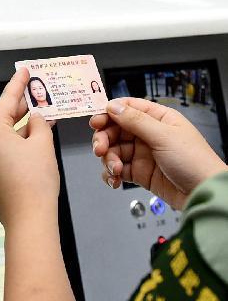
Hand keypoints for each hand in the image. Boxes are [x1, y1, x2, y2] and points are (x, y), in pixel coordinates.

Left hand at [0, 67, 58, 227]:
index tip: (23, 71)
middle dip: (21, 108)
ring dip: (19, 129)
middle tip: (36, 95)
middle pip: (1, 119)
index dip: (17, 84)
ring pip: (1, 137)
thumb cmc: (35, 181)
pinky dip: (14, 145)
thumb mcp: (42, 144)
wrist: (28, 218)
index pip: (6, 101)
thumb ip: (38, 124)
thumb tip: (35, 118)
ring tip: (40, 119)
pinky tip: (31, 142)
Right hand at [90, 98, 227, 208]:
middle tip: (100, 149)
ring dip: (108, 159)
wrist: (204, 194)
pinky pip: (117, 169)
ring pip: (113, 151)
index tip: (96, 121)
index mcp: (158, 119)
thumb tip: (113, 106)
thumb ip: (135, 121)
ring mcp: (143, 154)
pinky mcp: (139, 172)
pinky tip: (114, 179)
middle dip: (104, 139)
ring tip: (114, 169)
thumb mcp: (164, 136)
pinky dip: (111, 174)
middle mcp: (148, 134)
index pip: (126, 109)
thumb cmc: (195, 162)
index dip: (108, 113)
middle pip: (115, 130)